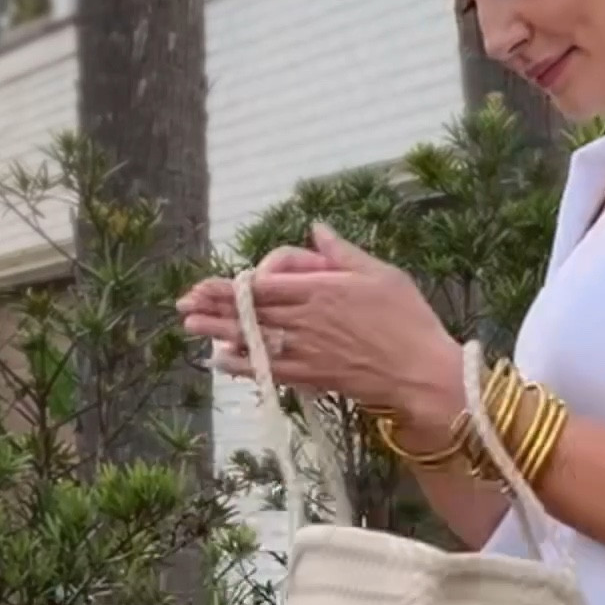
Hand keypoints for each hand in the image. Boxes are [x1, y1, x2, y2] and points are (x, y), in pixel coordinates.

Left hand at [178, 227, 463, 431]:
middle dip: (213, 307)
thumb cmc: (408, 319)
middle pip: (250, 312)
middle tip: (183, 304)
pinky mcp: (312, 377)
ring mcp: (306, 351)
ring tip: (191, 327)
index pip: (262, 286)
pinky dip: (244, 365)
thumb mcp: (381, 274)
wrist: (421, 373)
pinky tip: (222, 361)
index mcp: (320, 291)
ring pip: (253, 339)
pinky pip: (269, 370)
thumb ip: (342, 252)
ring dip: (219, 332)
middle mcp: (306, 321)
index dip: (229, 286)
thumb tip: (316, 227)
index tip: (203, 283)